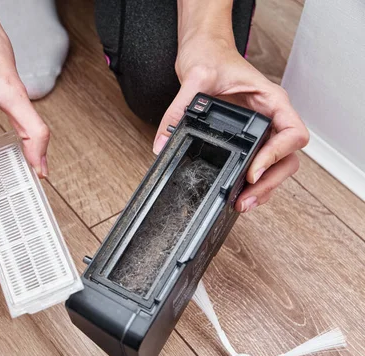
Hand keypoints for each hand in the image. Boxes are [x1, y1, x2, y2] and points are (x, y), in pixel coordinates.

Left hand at [153, 34, 308, 212]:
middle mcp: (272, 116)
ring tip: (242, 203)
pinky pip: (259, 163)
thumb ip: (179, 109)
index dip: (278, 155)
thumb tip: (164, 142)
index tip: (254, 170)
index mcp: (271, 100)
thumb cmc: (211, 56)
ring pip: (276, 165)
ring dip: (264, 187)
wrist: (204, 51)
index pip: (292, 132)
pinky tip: (238, 193)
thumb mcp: (195, 77)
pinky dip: (252, 181)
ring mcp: (262, 128)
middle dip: (269, 182)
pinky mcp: (248, 137)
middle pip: (287, 157)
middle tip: (245, 199)